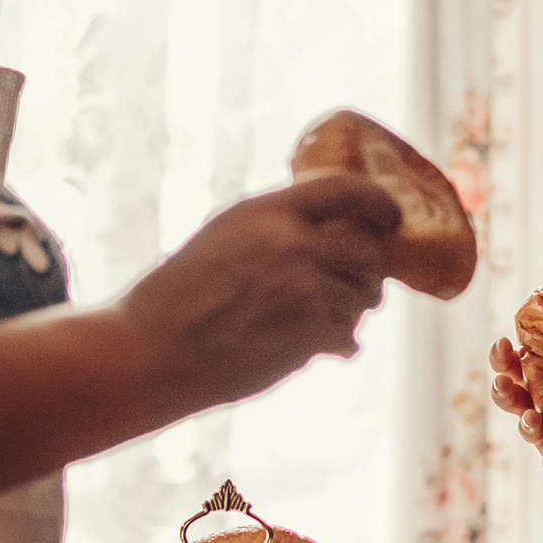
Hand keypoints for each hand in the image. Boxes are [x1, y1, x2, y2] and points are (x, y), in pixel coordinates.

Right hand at [122, 175, 400, 410]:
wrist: (152, 351)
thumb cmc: (176, 301)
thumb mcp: (222, 241)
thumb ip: (273, 233)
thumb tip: (328, 242)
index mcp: (265, 211)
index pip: (345, 190)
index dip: (378, 204)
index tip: (390, 218)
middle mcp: (291, 242)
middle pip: (366, 251)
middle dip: (368, 275)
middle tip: (361, 290)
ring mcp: (304, 286)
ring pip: (361, 297)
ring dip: (350, 313)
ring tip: (322, 324)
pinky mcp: (310, 330)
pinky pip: (348, 334)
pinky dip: (340, 344)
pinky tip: (324, 351)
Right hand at [488, 336, 542, 476]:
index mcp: (535, 376)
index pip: (508, 363)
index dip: (501, 356)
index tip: (502, 343)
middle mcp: (533, 402)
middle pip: (508, 395)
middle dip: (502, 389)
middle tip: (503, 383)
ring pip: (525, 427)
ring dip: (525, 424)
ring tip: (532, 419)